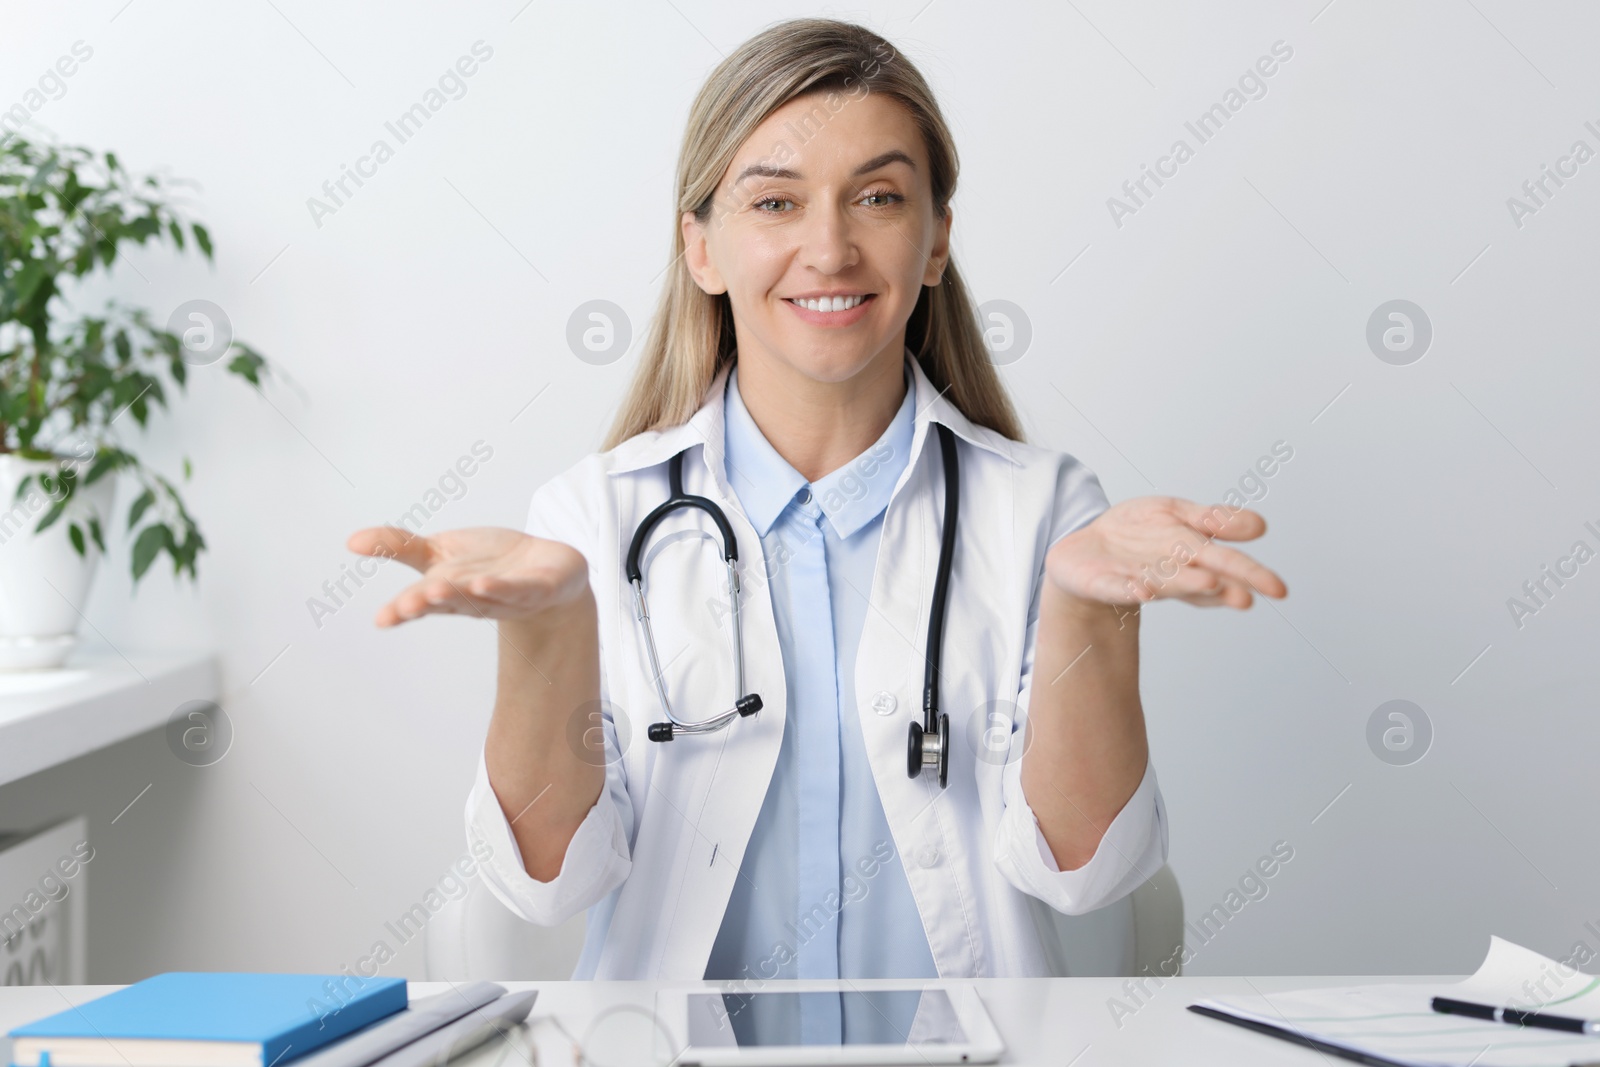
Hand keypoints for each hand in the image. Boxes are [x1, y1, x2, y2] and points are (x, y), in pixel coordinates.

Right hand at [346, 526, 589, 626]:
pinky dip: (503, 589)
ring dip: (460, 595)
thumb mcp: (439, 551)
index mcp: (446, 590)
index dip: (402, 610)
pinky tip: (485, 585)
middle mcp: (472, 598)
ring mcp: (506, 597)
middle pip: (447, 601)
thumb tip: (350, 541)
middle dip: (427, 603)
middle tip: (405, 606)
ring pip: (480, 598)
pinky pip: (519, 590)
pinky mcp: (537, 589)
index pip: (420, 601)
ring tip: (438, 590)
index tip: (383, 618)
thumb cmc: (488, 563)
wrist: (546, 569)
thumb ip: (398, 546)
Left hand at [1045, 497, 1286, 609]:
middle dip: (1226, 587)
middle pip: (1203, 578)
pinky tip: (1142, 590)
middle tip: (1249, 598)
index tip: (1276, 589)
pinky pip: (1117, 588)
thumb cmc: (1138, 533)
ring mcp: (1139, 580)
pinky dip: (1129, 590)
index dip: (1250, 576)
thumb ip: (1213, 519)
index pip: (1227, 565)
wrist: (1086, 548)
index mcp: (1193, 558)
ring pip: (1166, 582)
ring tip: (1209, 584)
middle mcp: (1171, 574)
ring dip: (1185, 584)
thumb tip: (1260, 525)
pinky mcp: (1104, 584)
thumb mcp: (1176, 513)